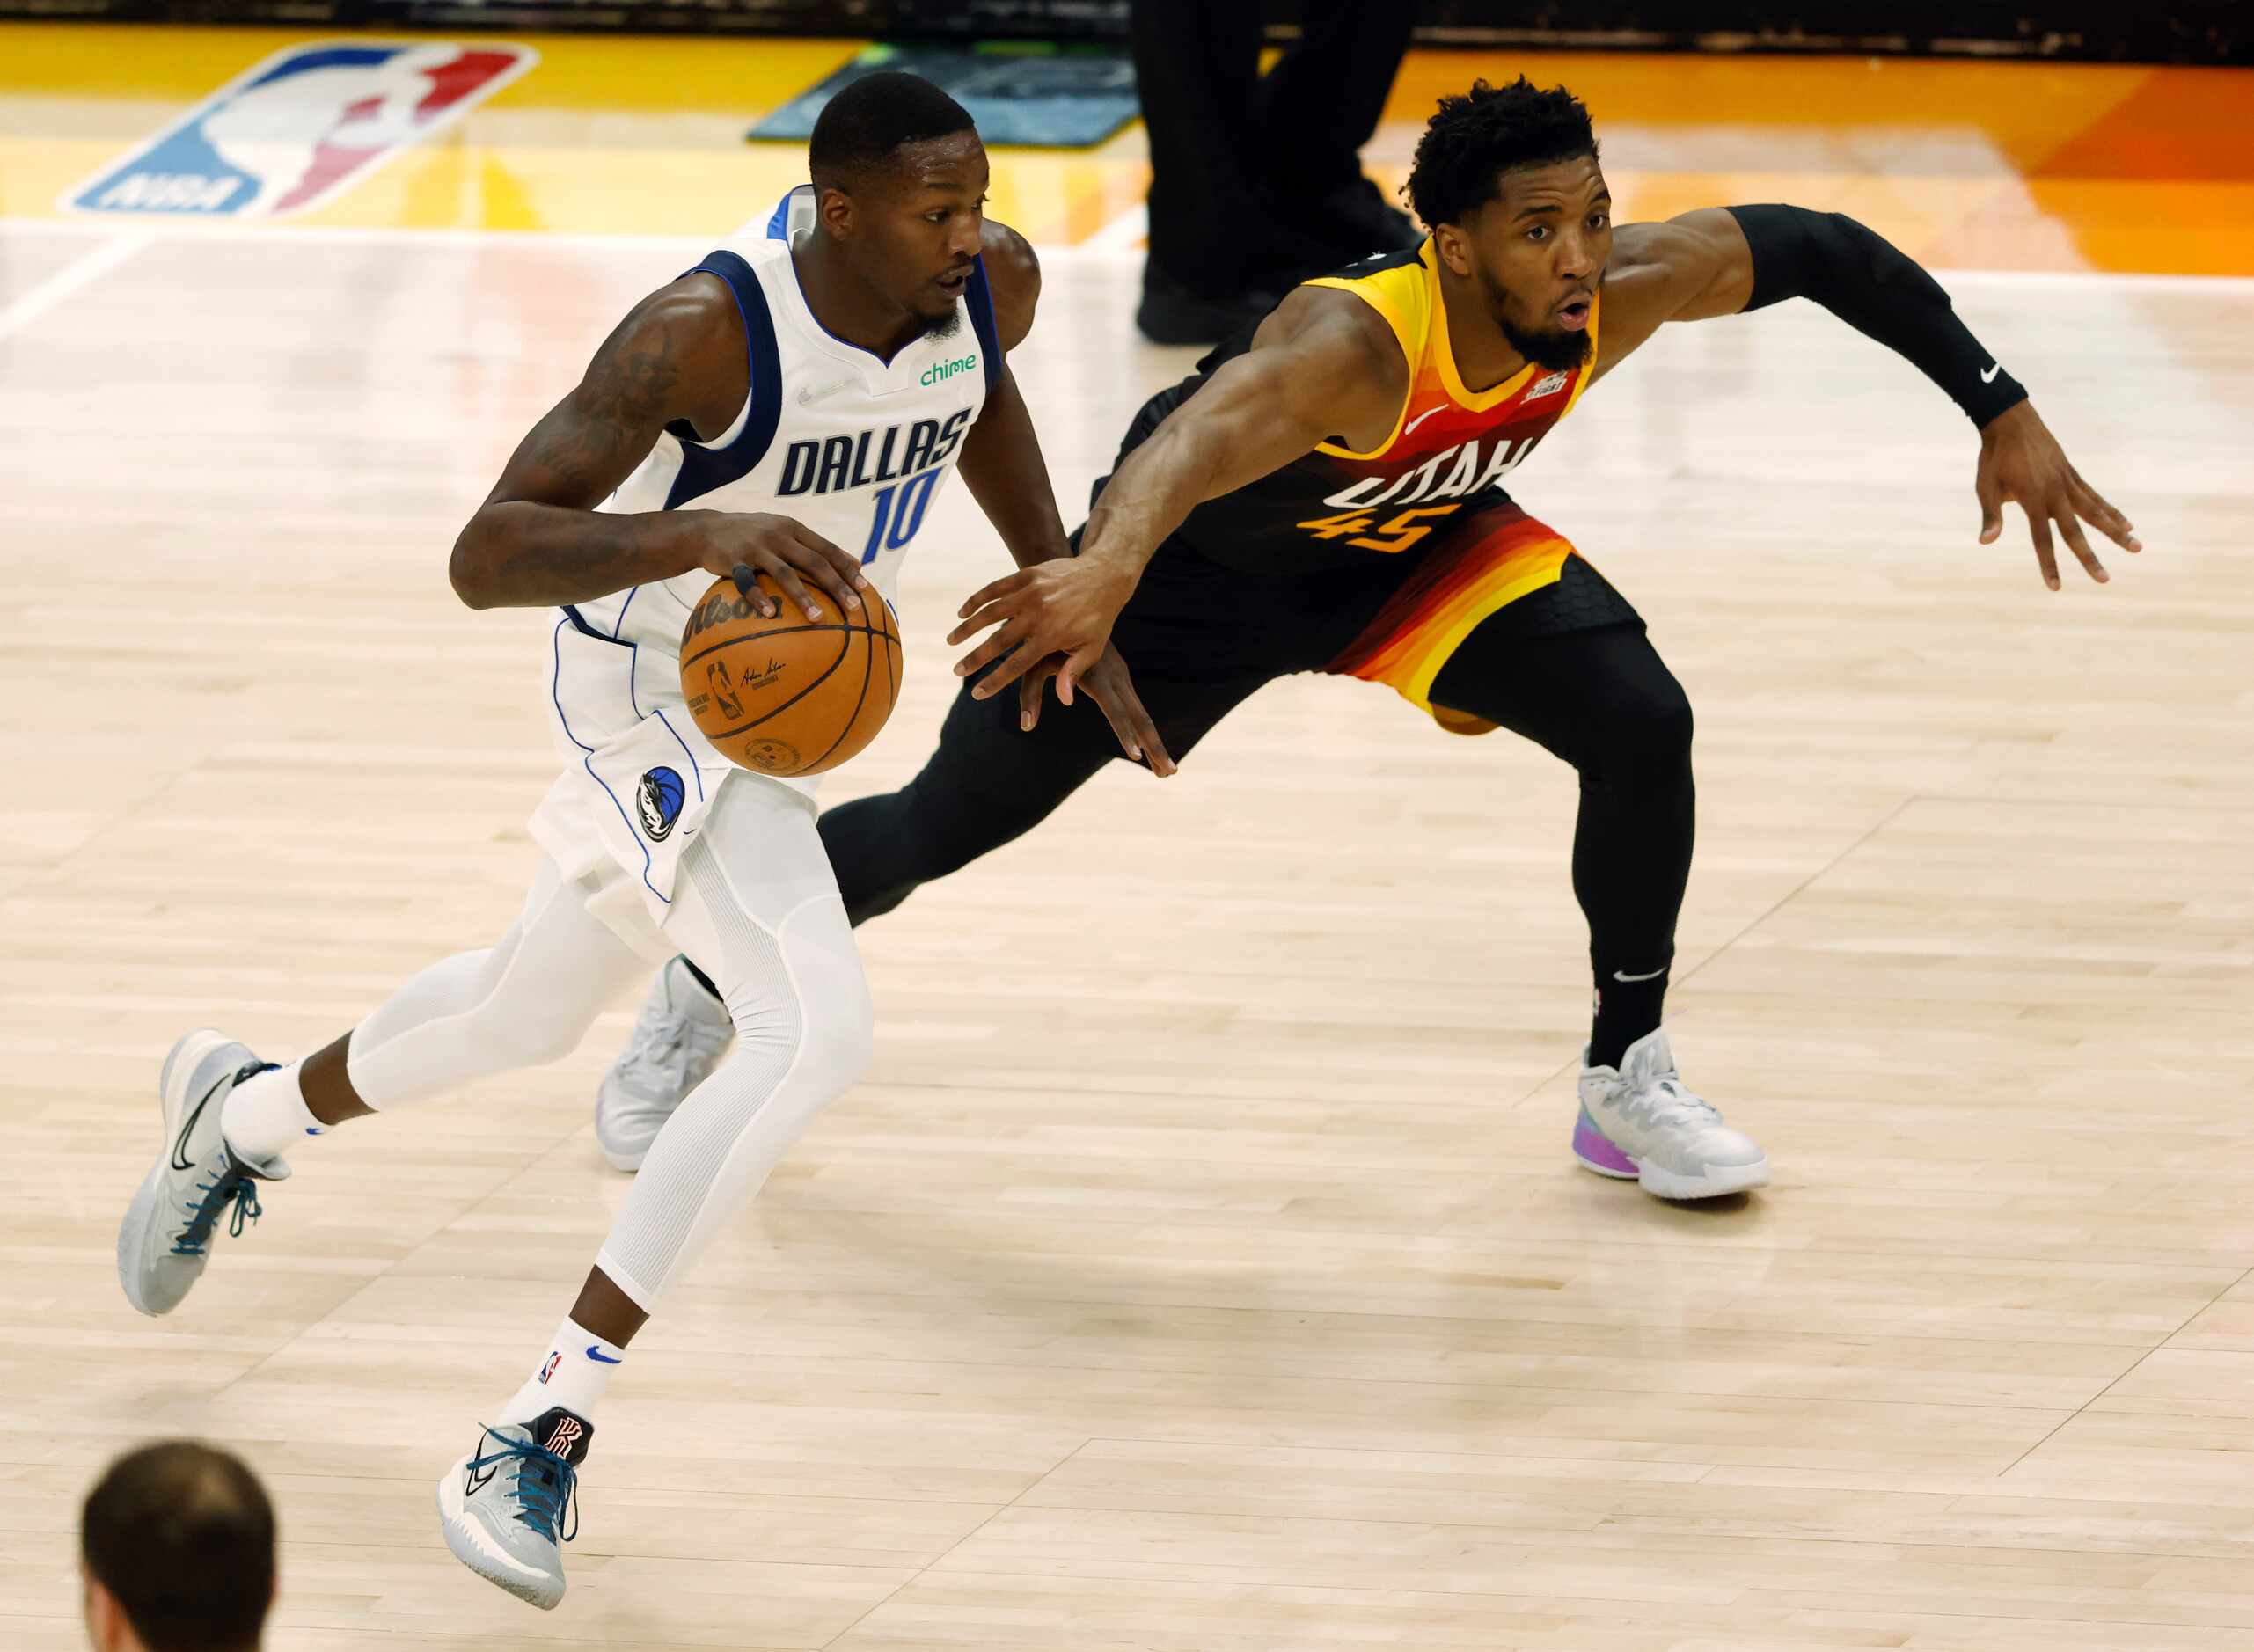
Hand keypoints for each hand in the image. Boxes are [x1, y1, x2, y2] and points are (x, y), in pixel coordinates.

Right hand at [688, 511, 869, 619]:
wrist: (706, 529)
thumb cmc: (753, 536)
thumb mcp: (785, 532)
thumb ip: (816, 547)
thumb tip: (857, 563)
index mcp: (793, 529)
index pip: (826, 549)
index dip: (846, 568)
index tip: (865, 589)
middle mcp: (778, 535)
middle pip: (813, 562)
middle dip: (835, 585)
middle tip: (852, 608)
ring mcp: (756, 547)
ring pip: (785, 573)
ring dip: (804, 597)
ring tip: (818, 619)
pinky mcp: (734, 560)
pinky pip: (748, 582)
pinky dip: (759, 598)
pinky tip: (771, 614)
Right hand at [947, 556, 1135, 701]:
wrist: (1106, 575)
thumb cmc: (1099, 617)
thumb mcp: (1092, 648)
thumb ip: (1073, 672)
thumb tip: (1063, 701)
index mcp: (1051, 637)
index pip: (1016, 665)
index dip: (994, 681)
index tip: (977, 693)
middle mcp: (1037, 615)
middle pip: (997, 642)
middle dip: (974, 659)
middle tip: (956, 671)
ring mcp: (1030, 593)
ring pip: (990, 613)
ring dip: (967, 628)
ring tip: (951, 641)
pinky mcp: (1027, 575)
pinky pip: (995, 588)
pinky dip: (977, 600)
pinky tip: (963, 612)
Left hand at [1016, 643, 1178, 775]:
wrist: (1070, 609)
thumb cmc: (1046, 641)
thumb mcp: (1033, 665)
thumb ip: (1031, 694)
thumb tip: (1027, 726)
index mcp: (1097, 676)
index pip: (1114, 710)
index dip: (1124, 733)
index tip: (1135, 756)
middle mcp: (1116, 678)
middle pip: (1140, 717)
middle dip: (1155, 747)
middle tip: (1169, 774)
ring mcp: (1123, 678)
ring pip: (1143, 716)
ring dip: (1156, 745)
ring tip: (1167, 773)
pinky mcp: (1123, 679)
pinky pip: (1137, 710)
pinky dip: (1147, 732)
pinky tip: (1152, 750)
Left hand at [1975, 402, 2140, 589]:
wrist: (2011, 421)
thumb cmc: (1994, 457)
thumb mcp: (1986, 487)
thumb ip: (1991, 516)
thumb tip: (1986, 542)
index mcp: (2032, 499)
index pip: (2042, 539)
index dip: (2049, 564)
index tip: (2056, 587)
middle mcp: (2056, 493)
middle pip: (2075, 531)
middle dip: (2089, 557)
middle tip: (2105, 580)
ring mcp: (2068, 482)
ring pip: (2096, 512)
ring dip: (2116, 532)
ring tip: (2137, 548)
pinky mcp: (2073, 474)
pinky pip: (2095, 496)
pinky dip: (2111, 510)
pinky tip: (2126, 523)